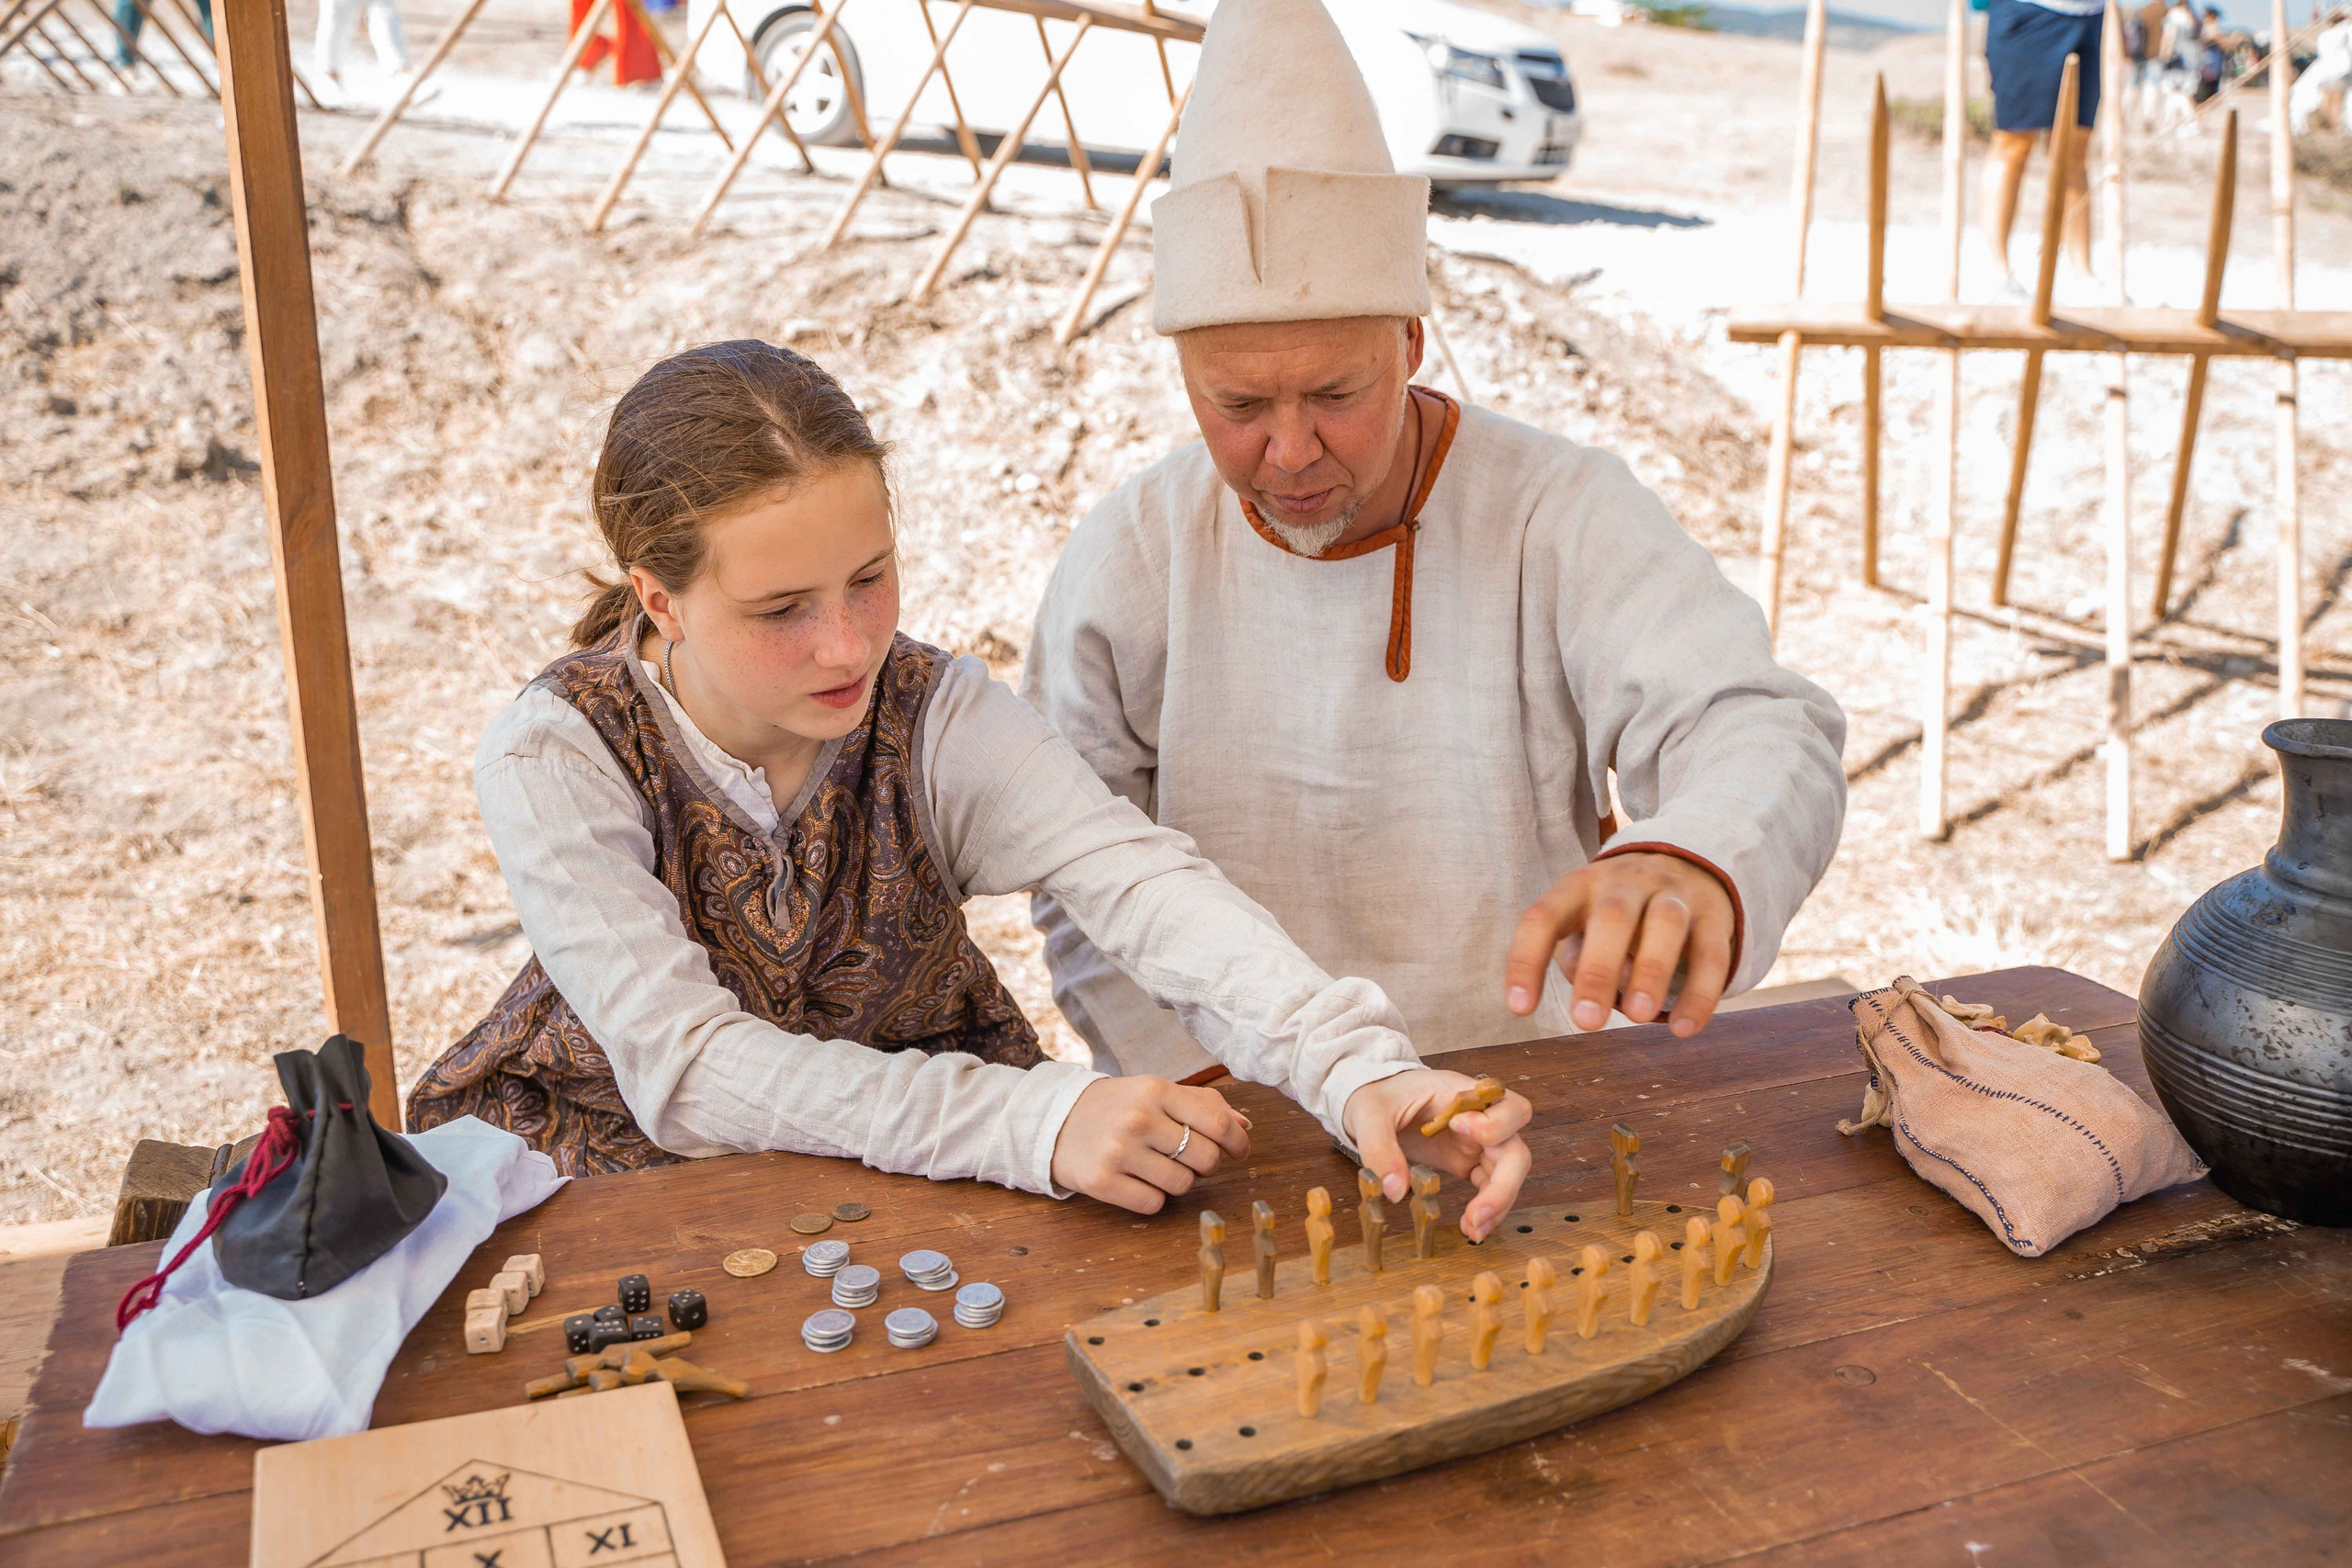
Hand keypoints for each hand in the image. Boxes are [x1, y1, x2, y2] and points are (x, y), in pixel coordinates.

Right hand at [1050, 1076, 1250, 1213]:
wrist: (1055, 1121)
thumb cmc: (1117, 1107)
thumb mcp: (1155, 1092)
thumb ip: (1202, 1104)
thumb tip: (1245, 1127)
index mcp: (1156, 1090)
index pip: (1217, 1122)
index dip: (1237, 1142)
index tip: (1239, 1151)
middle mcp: (1138, 1119)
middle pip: (1205, 1158)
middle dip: (1206, 1164)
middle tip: (1190, 1159)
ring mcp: (1119, 1151)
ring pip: (1183, 1185)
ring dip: (1179, 1181)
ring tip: (1158, 1167)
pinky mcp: (1101, 1181)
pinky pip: (1154, 1203)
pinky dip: (1153, 1198)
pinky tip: (1138, 1181)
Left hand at [1341, 1069, 1532, 1241]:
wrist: (1372, 1101)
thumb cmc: (1377, 1096)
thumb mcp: (1369, 1115)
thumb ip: (1379, 1148)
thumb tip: (1394, 1190)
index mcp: (1462, 1094)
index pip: (1507, 1106)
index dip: (1495, 1125)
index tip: (1458, 1130)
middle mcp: (1479, 1118)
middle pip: (1516, 1148)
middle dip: (1505, 1184)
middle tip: (1477, 1213)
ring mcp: (1477, 1142)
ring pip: (1509, 1173)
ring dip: (1498, 1204)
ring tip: (1473, 1231)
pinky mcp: (1468, 1162)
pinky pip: (1491, 1187)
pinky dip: (1487, 1209)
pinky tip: (1471, 1228)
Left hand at [1505, 852, 1734, 1038]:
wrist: (1686, 860)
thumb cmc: (1616, 912)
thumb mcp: (1583, 924)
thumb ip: (1578, 958)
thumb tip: (1603, 995)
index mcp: (1579, 886)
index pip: (1543, 918)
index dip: (1527, 960)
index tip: (1520, 1009)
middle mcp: (1625, 883)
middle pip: (1612, 917)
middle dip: (1598, 971)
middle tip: (1586, 1022)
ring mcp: (1674, 895)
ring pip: (1665, 925)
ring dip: (1652, 972)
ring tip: (1638, 1017)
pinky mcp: (1715, 915)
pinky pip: (1711, 953)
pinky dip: (1700, 993)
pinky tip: (1683, 1028)